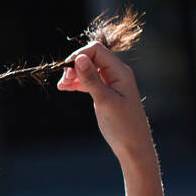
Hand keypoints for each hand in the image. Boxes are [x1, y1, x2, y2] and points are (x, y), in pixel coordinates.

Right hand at [57, 42, 154, 165]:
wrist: (133, 145)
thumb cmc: (122, 125)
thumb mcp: (104, 101)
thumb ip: (91, 79)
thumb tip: (79, 58)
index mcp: (120, 72)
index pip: (96, 51)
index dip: (79, 56)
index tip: (66, 72)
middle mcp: (116, 73)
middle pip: (92, 58)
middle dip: (75, 66)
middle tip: (63, 82)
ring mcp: (111, 83)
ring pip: (89, 70)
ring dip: (74, 75)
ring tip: (62, 86)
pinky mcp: (106, 92)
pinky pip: (90, 81)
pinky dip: (78, 83)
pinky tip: (66, 88)